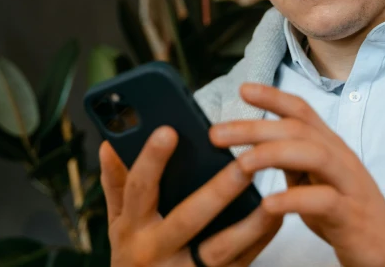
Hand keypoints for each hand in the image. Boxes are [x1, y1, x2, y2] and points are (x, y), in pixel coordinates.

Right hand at [99, 126, 282, 266]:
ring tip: (270, 197)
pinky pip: (240, 263)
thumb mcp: (117, 222)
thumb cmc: (132, 255)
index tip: (169, 131)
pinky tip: (275, 217)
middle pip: (188, 219)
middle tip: (242, 164)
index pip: (138, 189)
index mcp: (131, 228)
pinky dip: (260, 240)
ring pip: (221, 249)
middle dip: (217, 192)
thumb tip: (108, 143)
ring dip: (249, 224)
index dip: (152, 159)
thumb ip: (115, 183)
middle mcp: (156, 250)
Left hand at [209, 83, 384, 266]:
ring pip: (314, 155)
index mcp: (328, 144)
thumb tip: (250, 141)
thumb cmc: (341, 209)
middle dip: (255, 127)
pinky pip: (324, 201)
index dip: (273, 97)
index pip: (301, 110)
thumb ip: (287, 158)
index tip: (242, 90)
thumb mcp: (311, 178)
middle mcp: (339, 157)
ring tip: (241, 164)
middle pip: (298, 129)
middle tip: (217, 133)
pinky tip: (268, 203)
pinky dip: (293, 199)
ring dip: (273, 155)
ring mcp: (348, 184)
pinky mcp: (351, 215)